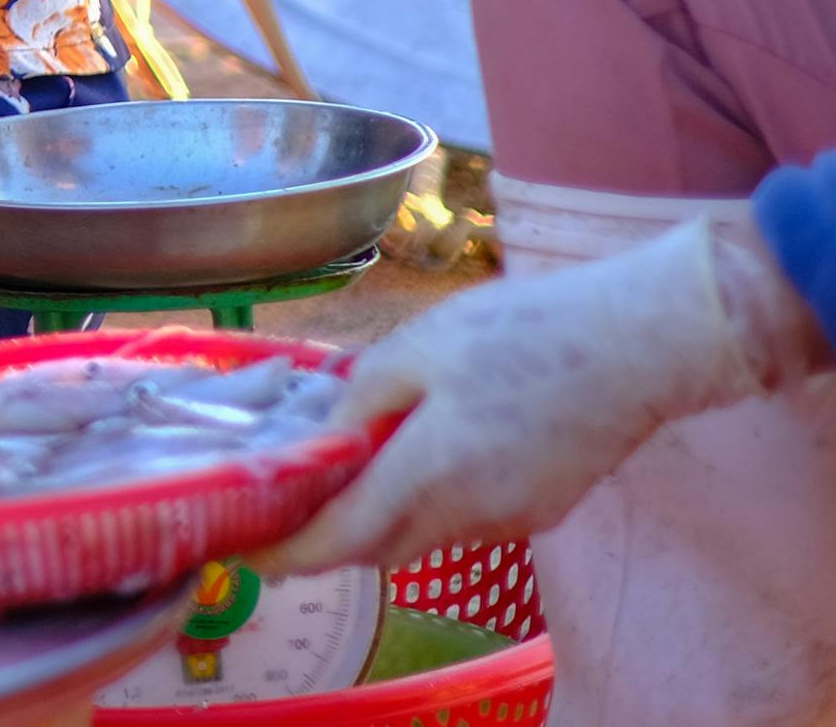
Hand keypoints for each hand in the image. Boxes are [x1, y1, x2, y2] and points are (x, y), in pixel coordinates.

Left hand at [264, 211, 819, 575]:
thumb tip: (322, 441)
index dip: (290, 552)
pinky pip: (464, 519)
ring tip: (343, 472)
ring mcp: (511, 518)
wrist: (637, 345)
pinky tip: (417, 457)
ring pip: (423, 534)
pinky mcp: (542, 508)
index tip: (248, 553)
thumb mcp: (417, 347)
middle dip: (329, 538)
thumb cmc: (521, 332)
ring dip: (381, 517)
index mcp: (429, 474)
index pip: (342, 540)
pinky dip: (427, 502)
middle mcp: (469, 514)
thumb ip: (360, 400)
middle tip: (284, 511)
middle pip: (380, 546)